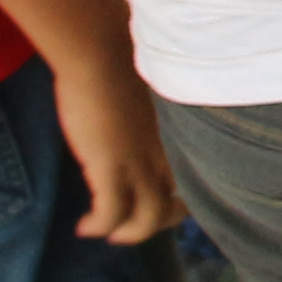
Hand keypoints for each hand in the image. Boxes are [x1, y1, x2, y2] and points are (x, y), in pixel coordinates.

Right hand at [48, 46, 180, 245]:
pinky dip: (100, 226)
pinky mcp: (111, 166)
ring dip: (128, 234)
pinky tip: (86, 227)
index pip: (194, 180)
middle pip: (177, 206)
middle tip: (133, 225)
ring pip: (147, 219)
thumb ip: (154, 113)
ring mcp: (141, 161)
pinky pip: (111, 213)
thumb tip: (140, 120)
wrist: (103, 48)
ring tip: (110, 233)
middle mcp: (168, 153)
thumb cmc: (123, 57)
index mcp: (181, 135)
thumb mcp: (151, 91)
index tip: (161, 201)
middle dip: (158, 222)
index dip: (180, 198)